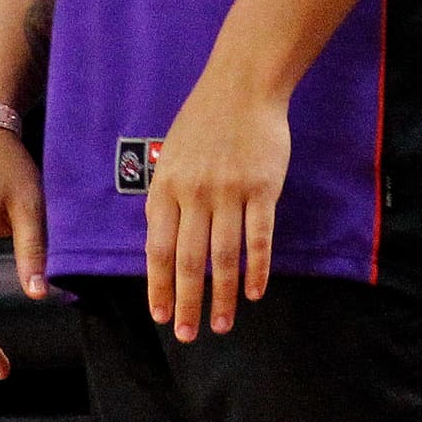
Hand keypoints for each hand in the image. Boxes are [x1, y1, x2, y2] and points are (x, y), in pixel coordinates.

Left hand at [145, 69, 289, 341]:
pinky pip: (259, 237)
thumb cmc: (204, 122)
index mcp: (167, 185)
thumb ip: (166, 197)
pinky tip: (255, 293)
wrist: (242, 86)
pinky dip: (257, 269)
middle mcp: (195, 192)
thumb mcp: (172, 155)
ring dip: (221, 296)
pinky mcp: (262, 188)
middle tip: (188, 335)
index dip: (159, 286)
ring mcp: (229, 190)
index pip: (159, 248)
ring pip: (224, 256)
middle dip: (187, 302)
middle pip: (190, 260)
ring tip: (221, 324)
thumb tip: (159, 243)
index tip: (161, 316)